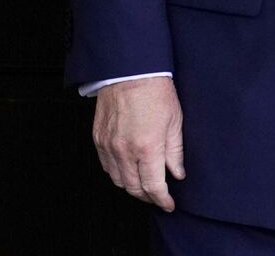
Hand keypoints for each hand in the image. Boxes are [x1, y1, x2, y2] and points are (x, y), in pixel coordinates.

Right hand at [93, 76, 185, 211]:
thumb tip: (177, 173)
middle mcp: (124, 150)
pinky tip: (127, 170)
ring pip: (118, 180)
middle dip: (147, 197)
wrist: (130, 70)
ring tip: (143, 185)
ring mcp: (108, 145)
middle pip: (134, 188)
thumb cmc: (155, 91)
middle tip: (158, 197)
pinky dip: (117, 173)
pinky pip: (106, 166)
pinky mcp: (98, 138)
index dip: (162, 200)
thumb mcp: (175, 121)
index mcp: (147, 148)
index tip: (168, 204)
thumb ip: (175, 152)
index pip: (154, 186)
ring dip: (131, 187)